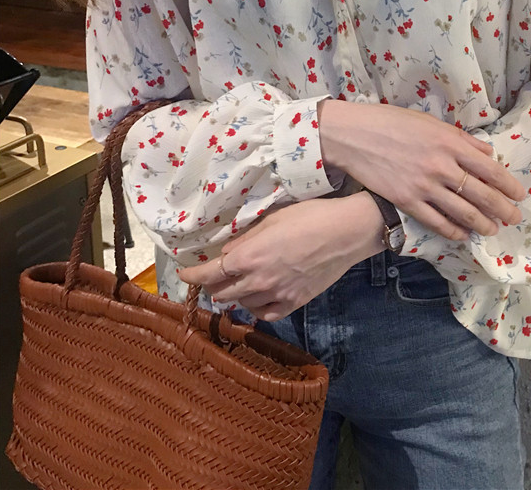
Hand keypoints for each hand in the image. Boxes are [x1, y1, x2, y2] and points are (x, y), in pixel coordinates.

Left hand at [178, 194, 383, 320]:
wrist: (347, 232)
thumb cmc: (310, 217)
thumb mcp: (272, 219)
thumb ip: (246, 239)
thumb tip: (227, 252)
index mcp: (249, 257)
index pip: (210, 273)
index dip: (193, 275)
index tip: (184, 273)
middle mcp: (258, 281)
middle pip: (222, 292)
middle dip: (212, 285)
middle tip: (212, 277)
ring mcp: (278, 295)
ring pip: (242, 305)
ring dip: (235, 296)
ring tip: (239, 285)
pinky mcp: (295, 302)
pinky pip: (267, 315)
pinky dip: (257, 308)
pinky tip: (259, 299)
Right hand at [318, 100, 525, 240]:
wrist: (354, 135)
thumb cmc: (392, 123)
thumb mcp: (431, 123)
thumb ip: (462, 140)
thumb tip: (487, 155)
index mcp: (450, 143)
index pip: (489, 169)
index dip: (508, 185)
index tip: (519, 195)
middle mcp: (442, 166)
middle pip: (482, 194)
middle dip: (502, 209)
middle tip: (514, 218)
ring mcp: (425, 186)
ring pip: (463, 212)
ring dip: (482, 224)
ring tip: (493, 230)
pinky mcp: (407, 201)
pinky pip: (437, 222)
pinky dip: (454, 231)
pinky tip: (463, 235)